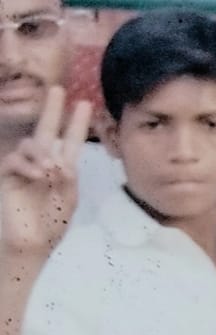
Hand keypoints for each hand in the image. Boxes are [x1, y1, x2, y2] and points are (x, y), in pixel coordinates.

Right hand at [0, 89, 89, 262]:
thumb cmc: (52, 222)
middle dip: (52, 110)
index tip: (85, 104)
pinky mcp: (8, 174)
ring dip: (41, 154)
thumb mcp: (68, 199)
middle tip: (58, 89)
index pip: (69, 141)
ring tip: (49, 172)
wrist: (32, 241)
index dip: (76, 123)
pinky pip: (15, 159)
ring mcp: (24, 167)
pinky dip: (28, 166)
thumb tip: (57, 160)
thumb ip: (68, 178)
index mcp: (61, 169)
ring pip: (30, 144)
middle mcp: (42, 163)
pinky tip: (38, 176)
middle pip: (46, 131)